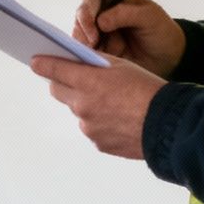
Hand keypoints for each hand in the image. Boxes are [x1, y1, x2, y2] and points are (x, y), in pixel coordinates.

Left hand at [30, 52, 166, 159]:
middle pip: (58, 91)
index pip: (54, 70)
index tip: (35, 61)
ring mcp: (88, 126)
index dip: (43, 64)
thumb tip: (78, 60)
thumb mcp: (123, 66)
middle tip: (74, 79)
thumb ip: (96, 63)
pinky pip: (91, 129)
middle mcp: (82, 105)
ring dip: (85, 104)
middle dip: (63, 83)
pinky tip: (118, 119)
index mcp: (87, 82)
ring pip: (77, 111)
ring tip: (111, 102)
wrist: (168, 124)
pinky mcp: (97, 143)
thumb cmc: (148, 90)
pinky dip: (99, 122)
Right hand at [71, 0, 184, 79]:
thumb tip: (100, 21)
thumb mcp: (150, 17)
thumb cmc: (162, 32)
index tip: (93, 22)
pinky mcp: (99, 50)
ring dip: (85, 45)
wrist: (169, 60)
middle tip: (92, 44)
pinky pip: (85, 53)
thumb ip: (125, 14)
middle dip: (83, 30)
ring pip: (80, 35)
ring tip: (95, 55)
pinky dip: (87, 57)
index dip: (88, 6)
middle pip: (80, 15)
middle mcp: (102, 12)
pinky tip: (96, 62)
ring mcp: (98, 32)